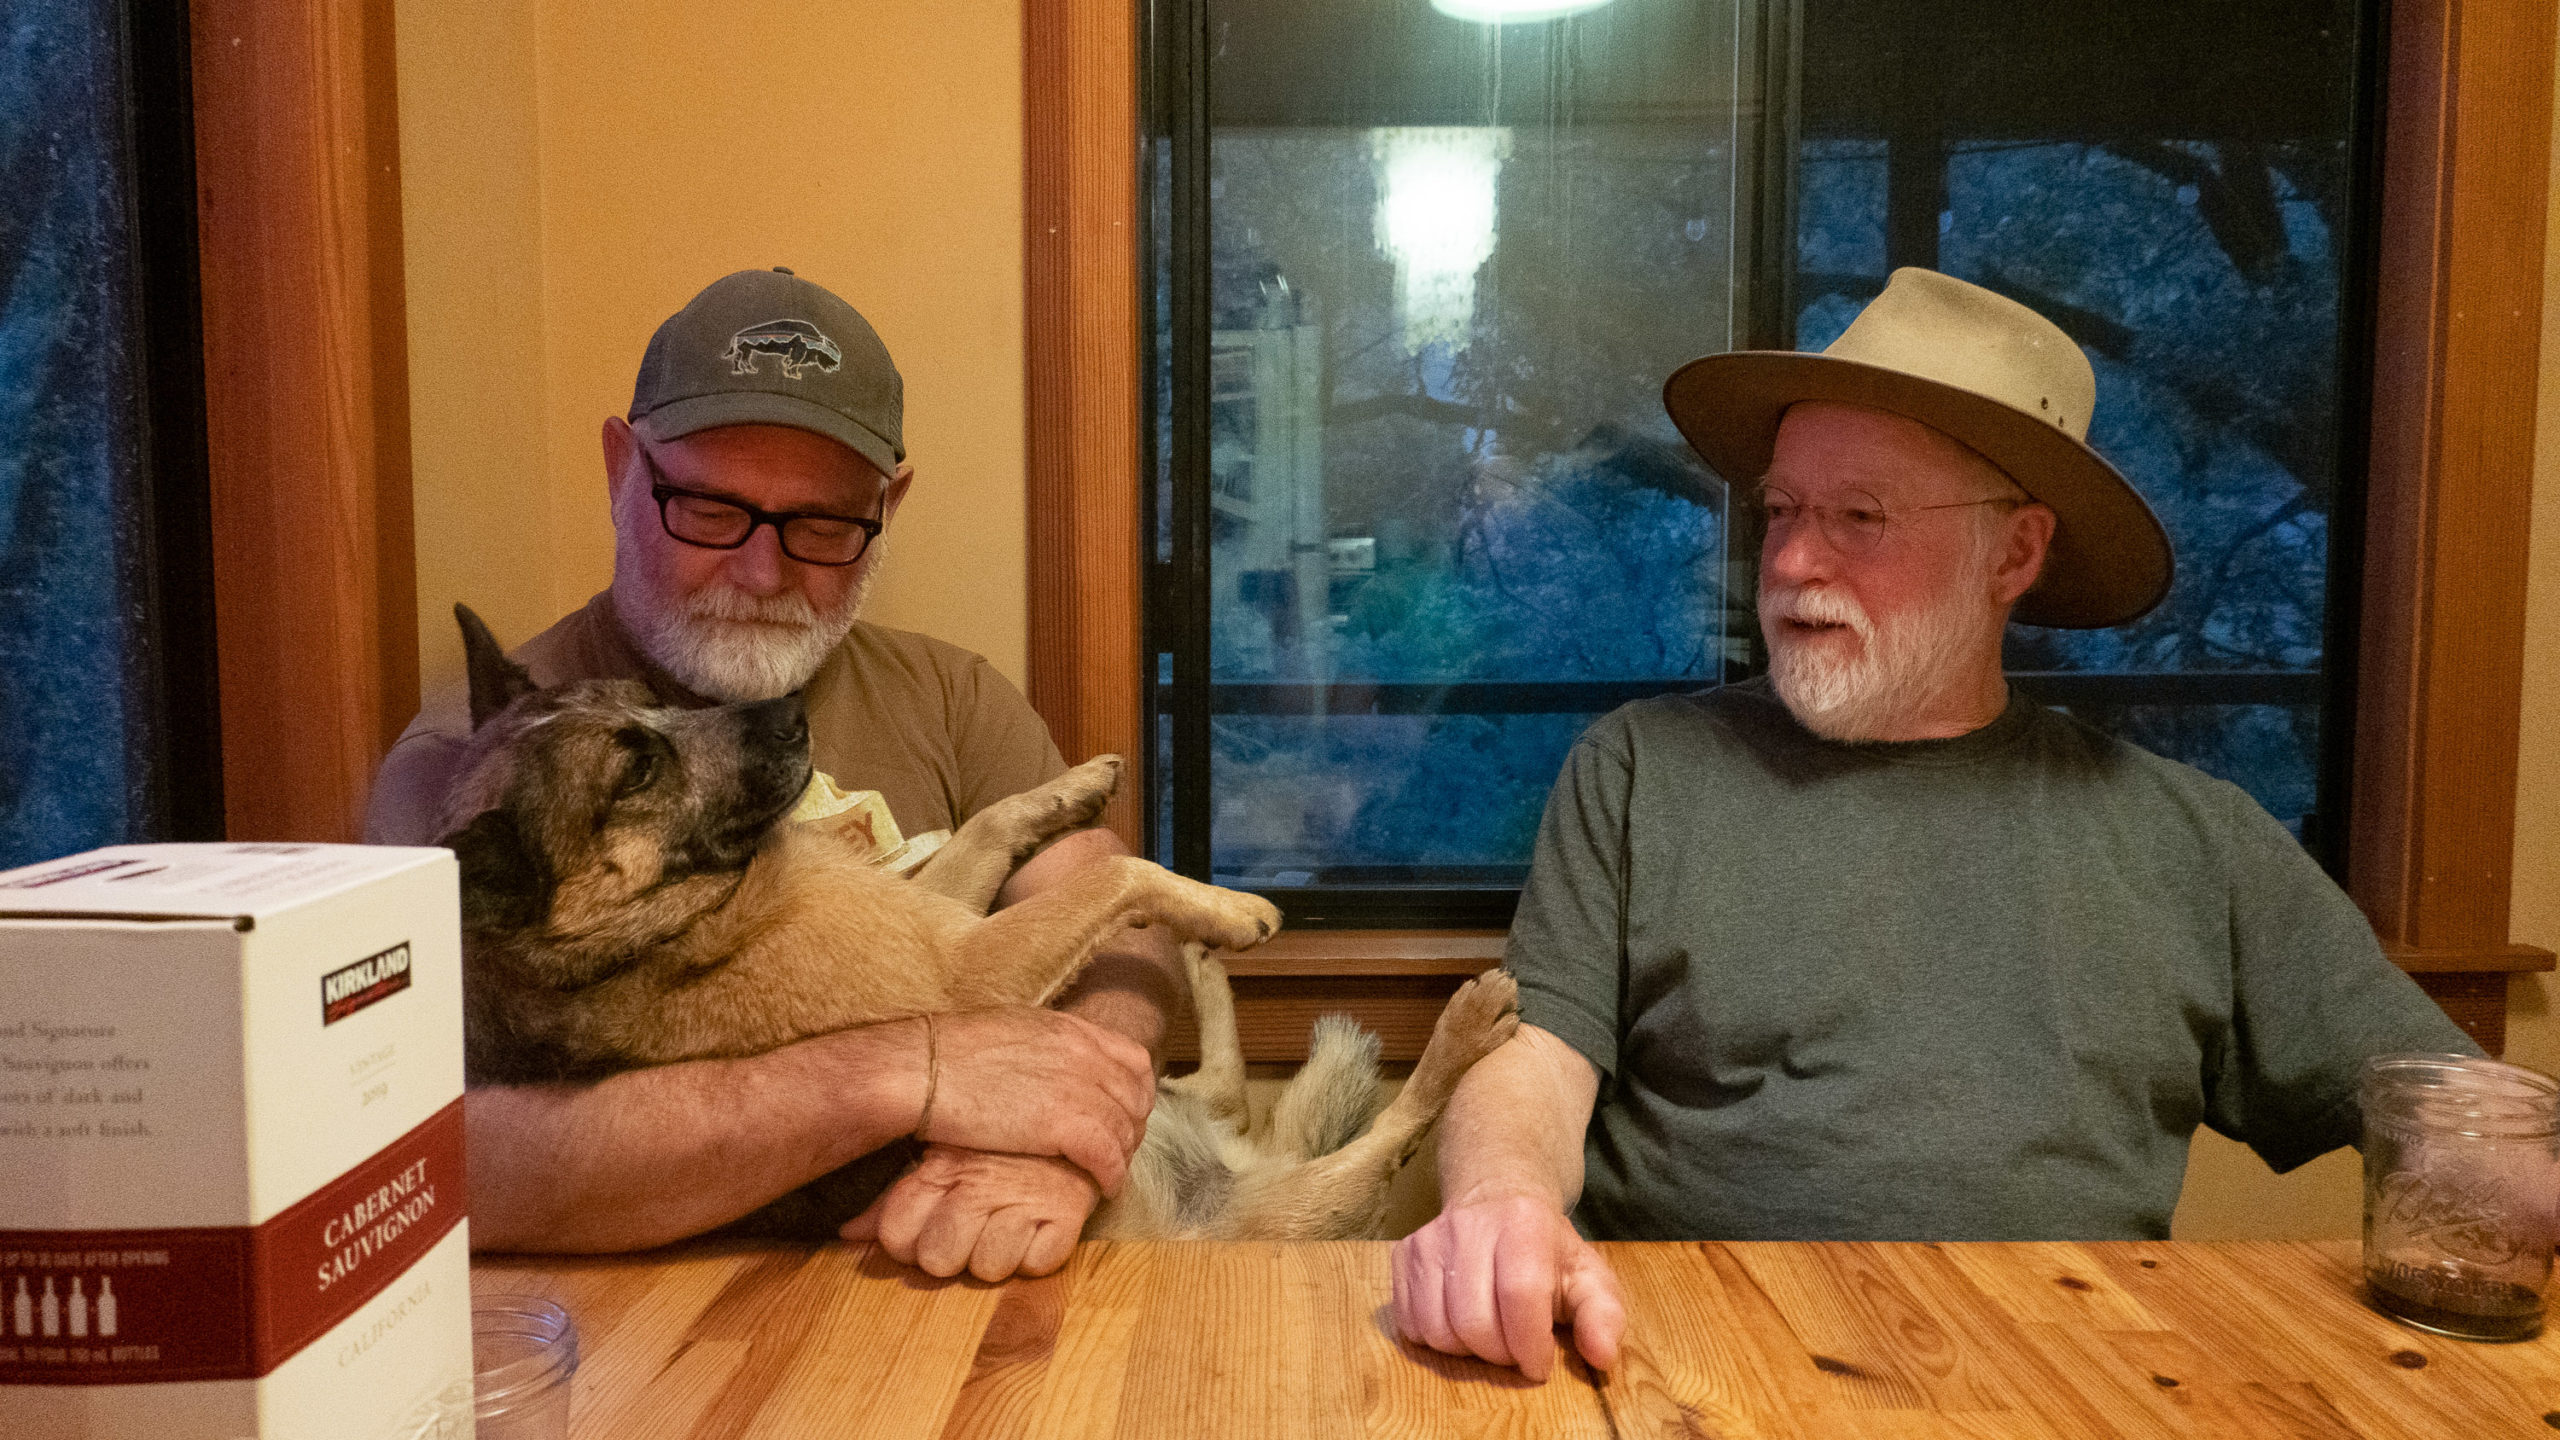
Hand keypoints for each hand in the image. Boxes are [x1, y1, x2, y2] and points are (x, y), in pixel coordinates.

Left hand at [841, 1144, 1098, 1279]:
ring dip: (1000, 1255)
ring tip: (1011, 1222)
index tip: (931, 1225)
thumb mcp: (941, 1159)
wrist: (1070, 1108)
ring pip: (989, 1268)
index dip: (908, 1244)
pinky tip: (1040, 1225)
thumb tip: (847, 1234)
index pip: (896, 1238)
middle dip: (954, 1254)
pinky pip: (1039, 1264)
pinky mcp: (1069, 1211)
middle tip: (976, 1226)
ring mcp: (1024, 1197)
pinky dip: (1040, 1252)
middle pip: (938, 1261)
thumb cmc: (997, 1146)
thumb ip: (892, 1202)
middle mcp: (979, 1183)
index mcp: (941, 1168)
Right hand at [912, 1008, 1154, 1193]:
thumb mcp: (1011, 1031)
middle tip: (1119, 1151)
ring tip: (1110, 1173)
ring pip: (1125, 1128)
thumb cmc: (949, 1054)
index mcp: (1070, 1029)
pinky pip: (1108, 1155)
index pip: (1132, 1060)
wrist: (922, 1070)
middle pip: (1135, 1096)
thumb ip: (1044, 1045)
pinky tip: (1105, 1187)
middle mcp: (1082, 1054)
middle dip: (1132, 1126)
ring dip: (1123, 1154)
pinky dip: (1112, 1174)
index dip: (1134, 1092)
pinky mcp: (1064, 1124)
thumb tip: (1048, 1060)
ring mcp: (1077, 1088)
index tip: (1123, 1114)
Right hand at [1391, 1192, 1624, 1381]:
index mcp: (1524, 1222)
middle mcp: (1469, 1224)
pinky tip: (1460, 1326)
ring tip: (1490, 1337)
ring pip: (1437, 1327)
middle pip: (1473, 1319)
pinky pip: (1409, 1323)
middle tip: (1515, 1351)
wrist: (1497, 1198)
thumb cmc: (1547, 1250)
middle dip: (1499, 1354)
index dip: (1530, 1343)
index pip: (1520, 1293)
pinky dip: (1437, 1341)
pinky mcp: (1403, 1255)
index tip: (1540, 1364)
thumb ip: (1603, 1316)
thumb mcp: (1588, 1277)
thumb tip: (1602, 1356)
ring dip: (1467, 1351)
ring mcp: (1429, 1239)